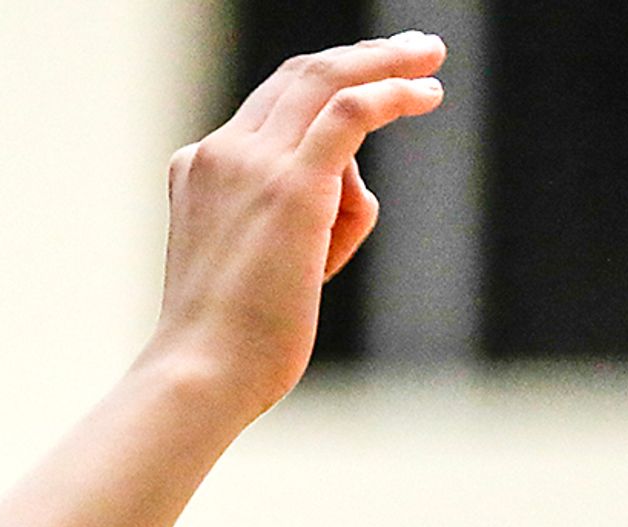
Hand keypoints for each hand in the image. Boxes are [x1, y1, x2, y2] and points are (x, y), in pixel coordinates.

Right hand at [152, 34, 445, 413]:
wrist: (200, 376)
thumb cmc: (228, 348)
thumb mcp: (247, 269)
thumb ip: (290, 223)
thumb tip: (355, 195)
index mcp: (197, 169)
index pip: (267, 106)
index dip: (321, 84)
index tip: (365, 76)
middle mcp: (222, 154)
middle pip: (297, 77)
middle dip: (359, 54)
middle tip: (413, 50)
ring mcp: (254, 165)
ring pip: (325, 80)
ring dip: (384, 61)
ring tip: (430, 60)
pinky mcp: (292, 187)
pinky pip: (350, 112)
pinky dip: (391, 91)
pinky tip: (427, 95)